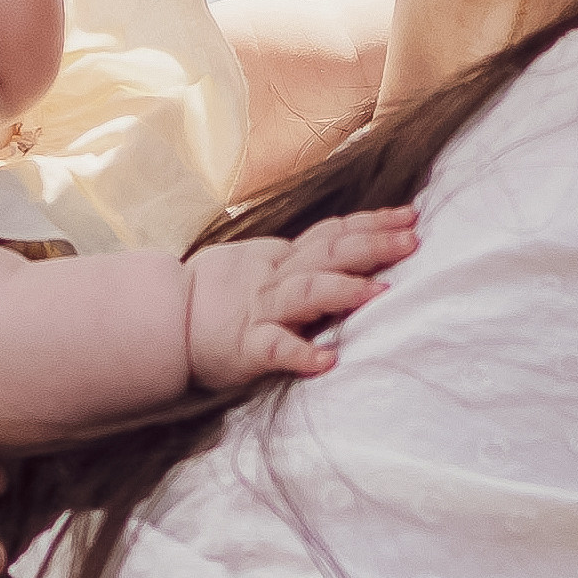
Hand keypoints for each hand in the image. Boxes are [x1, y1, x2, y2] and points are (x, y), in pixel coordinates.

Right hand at [181, 209, 417, 391]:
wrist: (165, 322)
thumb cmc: (222, 298)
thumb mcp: (264, 268)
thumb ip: (305, 260)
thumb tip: (360, 247)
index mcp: (282, 260)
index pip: (332, 234)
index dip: (371, 223)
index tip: (410, 215)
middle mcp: (275, 280)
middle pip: (327, 254)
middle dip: (371, 245)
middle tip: (412, 240)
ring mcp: (260, 311)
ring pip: (304, 293)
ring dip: (342, 290)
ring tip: (380, 292)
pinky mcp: (245, 347)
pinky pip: (274, 348)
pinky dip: (300, 353)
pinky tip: (327, 361)